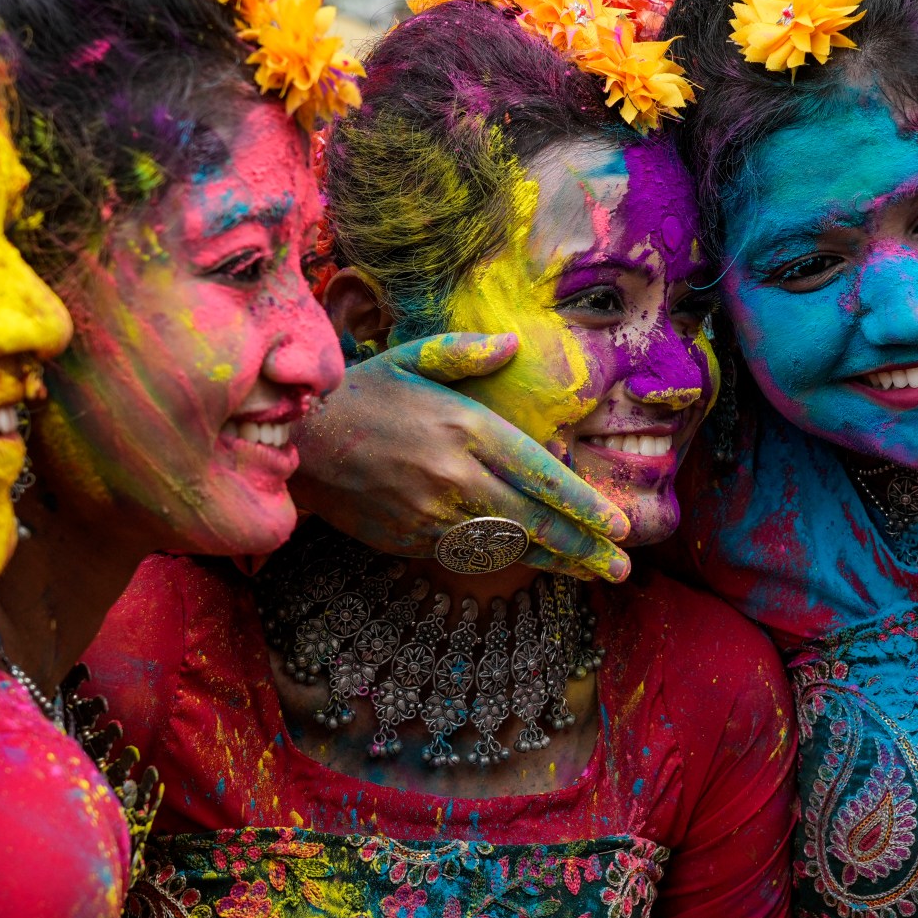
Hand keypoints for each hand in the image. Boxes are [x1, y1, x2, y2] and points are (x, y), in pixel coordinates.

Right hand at [289, 331, 631, 581]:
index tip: (619, 525)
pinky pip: (470, 553)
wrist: (296, 441)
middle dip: (583, 546)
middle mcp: (456, 474)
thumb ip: (466, 354)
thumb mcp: (411, 357)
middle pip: (535, 520)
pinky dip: (507, 561)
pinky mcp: (411, 538)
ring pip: (508, 545)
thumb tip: (511, 345)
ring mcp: (433, 512)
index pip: (541, 473)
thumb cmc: (359, 394)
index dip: (584, 503)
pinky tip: (537, 564)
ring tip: (593, 573)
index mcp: (465, 427)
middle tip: (621, 566)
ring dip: (554, 561)